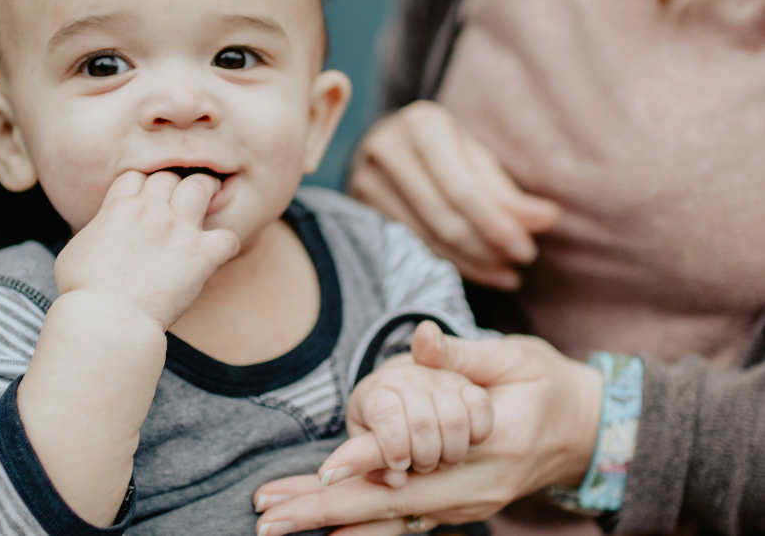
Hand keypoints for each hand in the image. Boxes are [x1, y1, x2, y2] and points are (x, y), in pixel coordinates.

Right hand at [55, 170, 239, 329]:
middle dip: (174, 185)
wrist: (106, 318)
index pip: (136, 176)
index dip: (143, 185)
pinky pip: (227, 237)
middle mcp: (150, 211)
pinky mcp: (200, 255)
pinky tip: (220, 252)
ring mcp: (178, 230)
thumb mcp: (74, 251)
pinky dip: (227, 243)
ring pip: (201, 188)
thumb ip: (95, 232)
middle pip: (169, 177)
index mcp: (118, 208)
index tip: (147, 198)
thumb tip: (100, 232)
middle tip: (181, 197)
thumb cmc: (84, 293)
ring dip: (207, 191)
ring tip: (211, 198)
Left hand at [253, 330, 601, 535]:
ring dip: (331, 521)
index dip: (367, 463)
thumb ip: (465, 354)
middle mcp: (474, 487)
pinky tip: (327, 530)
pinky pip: (405, 523)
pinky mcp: (459, 507)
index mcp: (492, 444)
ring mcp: (467, 504)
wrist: (586, 432)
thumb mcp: (516, 358)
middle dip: (323, 512)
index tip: (322, 473)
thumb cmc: (547, 386)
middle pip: (389, 504)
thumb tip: (423, 339)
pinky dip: (363, 528)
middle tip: (268, 518)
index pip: (417, 458)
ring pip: (390, 519)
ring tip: (276, 521)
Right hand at [348, 101, 560, 289]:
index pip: (463, 189)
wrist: (386, 143)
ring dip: (472, 262)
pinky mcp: (359, 207)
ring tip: (505, 273)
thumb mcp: (475, 157)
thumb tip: (547, 219)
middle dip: (487, 246)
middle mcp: (388, 148)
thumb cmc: (443, 149)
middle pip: (444, 216)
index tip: (527, 249)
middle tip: (519, 263)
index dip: (497, 225)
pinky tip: (478, 271)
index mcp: (423, 124)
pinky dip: (449, 263)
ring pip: (427, 236)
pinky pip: (411, 246)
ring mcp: (365, 179)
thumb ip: (508, 192)